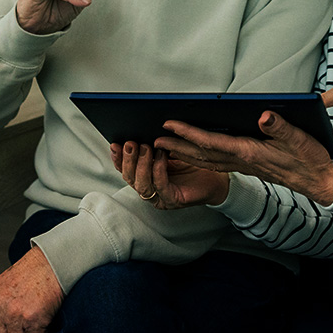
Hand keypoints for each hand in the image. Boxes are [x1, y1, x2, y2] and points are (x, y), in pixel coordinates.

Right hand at [111, 140, 227, 208]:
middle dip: (128, 160)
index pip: (125, 170)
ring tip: (145, 148)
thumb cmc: (193, 165)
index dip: (118, 159)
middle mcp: (150, 190)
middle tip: (130, 144)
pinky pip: (161, 187)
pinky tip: (160, 158)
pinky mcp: (173, 200)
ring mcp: (160, 198)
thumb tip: (139, 132)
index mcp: (146, 178)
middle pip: (130, 178)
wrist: (217, 178)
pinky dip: (158, 171)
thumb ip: (154, 146)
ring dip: (141, 165)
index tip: (115, 144)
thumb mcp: (168, 152)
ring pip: (142, 185)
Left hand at [155, 113, 332, 206]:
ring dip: (185, 153)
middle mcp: (242, 161)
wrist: (318, 182)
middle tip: (154, 137)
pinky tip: (194, 153)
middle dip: (177, 145)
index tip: (169, 124)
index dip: (188, 133)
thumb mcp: (299, 138)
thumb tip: (263, 115)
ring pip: (206, 160)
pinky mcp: (247, 166)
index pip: (211, 142)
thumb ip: (280, 127)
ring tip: (166, 145)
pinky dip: (200, 158)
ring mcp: (243, 166)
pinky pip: (216, 163)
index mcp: (250, 152)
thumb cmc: (309, 158)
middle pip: (202, 154)